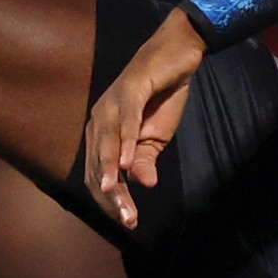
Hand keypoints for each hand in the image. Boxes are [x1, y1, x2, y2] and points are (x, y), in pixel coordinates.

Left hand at [83, 10, 205, 228]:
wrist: (179, 55)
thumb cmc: (163, 96)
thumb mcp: (157, 136)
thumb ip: (145, 160)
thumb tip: (144, 184)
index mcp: (102, 132)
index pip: (99, 174)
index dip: (112, 200)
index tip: (128, 222)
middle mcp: (99, 119)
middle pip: (99, 164)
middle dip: (112, 195)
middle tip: (128, 219)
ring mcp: (111, 103)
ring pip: (107, 144)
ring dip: (113, 173)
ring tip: (119, 198)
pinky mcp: (129, 88)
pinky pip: (125, 119)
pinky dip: (126, 142)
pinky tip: (129, 163)